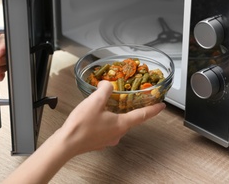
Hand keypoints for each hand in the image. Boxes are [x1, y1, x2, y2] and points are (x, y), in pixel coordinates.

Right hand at [3, 80, 165, 182]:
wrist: (66, 143)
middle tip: (132, 99)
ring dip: (116, 113)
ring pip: (117, 123)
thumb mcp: (95, 101)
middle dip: (132, 108)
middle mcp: (117, 133)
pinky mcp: (98, 141)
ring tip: (109, 104)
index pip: (143, 115)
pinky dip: (106, 119)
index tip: (162, 106)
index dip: (153, 109)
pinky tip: (96, 114)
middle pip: (130, 119)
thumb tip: (107, 85)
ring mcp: (108, 139)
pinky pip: (106, 128)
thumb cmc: (82, 125)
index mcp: (121, 124)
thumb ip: (105, 89)